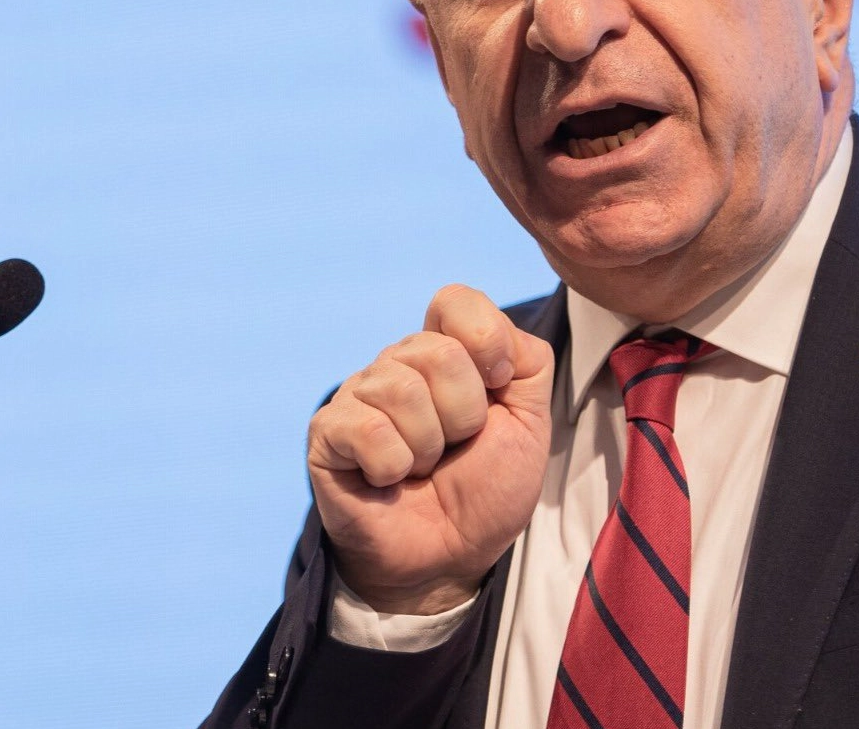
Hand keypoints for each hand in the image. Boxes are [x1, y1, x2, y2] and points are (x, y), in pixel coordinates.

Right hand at [307, 284, 554, 613]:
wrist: (451, 558)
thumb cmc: (488, 490)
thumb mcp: (531, 423)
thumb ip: (528, 362)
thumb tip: (495, 334)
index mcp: (446, 351)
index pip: (454, 301)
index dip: (486, 341)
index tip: (497, 389)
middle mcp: (398, 364)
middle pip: (439, 353)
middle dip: (465, 416)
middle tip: (455, 448)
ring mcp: (358, 395)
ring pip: (404, 391)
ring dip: (429, 447)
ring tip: (422, 468)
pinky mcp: (328, 433)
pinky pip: (368, 429)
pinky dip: (393, 466)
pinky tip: (388, 480)